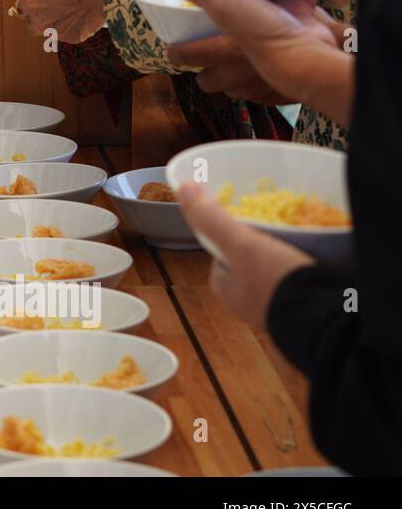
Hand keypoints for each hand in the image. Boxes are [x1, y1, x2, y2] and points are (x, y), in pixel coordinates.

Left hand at [16, 0, 111, 43]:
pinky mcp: (69, 38)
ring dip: (54, 24)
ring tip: (69, 12)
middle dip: (39, 17)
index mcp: (29, 2)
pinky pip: (66, 33)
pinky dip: (72, 27)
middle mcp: (36, 20)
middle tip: (52, 7)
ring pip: (48, 30)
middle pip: (31, 22)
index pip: (21, 6)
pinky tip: (81, 16)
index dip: (29, 2)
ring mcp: (52, 32)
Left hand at [157, 0, 350, 123]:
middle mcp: (242, 48)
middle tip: (217, 6)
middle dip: (220, 34)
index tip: (173, 32)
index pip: (185, 54)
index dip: (177, 46)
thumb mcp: (216, 0)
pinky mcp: (302, 21)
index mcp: (215, 48)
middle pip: (224, 47)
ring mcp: (273, 36)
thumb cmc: (258, 34)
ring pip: (269, 19)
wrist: (309, 54)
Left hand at [176, 182, 314, 323]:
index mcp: (227, 291)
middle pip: (248, 263)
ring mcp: (277, 307)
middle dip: (260, 245)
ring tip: (301, 236)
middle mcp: (249, 303)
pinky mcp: (305, 308)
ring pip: (275, 271)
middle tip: (276, 226)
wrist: (326, 320)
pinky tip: (319, 255)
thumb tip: (182, 188)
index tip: (241, 222)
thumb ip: (212, 219)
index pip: (219, 256)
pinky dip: (307, 266)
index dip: (227, 236)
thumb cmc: (275, 283)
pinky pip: (300, 280)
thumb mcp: (240, 244)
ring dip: (287, 254)